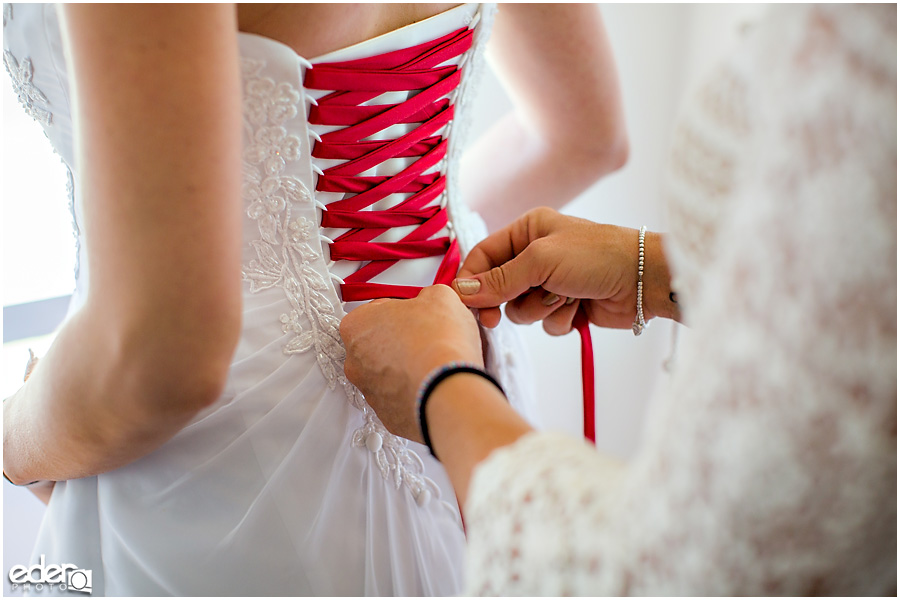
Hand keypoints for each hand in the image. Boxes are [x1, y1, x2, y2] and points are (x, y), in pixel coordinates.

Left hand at [340, 285, 483, 442]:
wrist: (449, 390)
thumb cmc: (438, 344)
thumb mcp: (440, 297)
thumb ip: (428, 295)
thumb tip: (432, 302)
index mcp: (356, 326)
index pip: (374, 311)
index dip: (399, 310)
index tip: (414, 314)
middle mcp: (354, 362)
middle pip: (376, 344)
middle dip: (399, 341)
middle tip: (426, 338)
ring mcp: (369, 391)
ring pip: (386, 374)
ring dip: (405, 367)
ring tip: (434, 362)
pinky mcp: (386, 416)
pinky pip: (399, 398)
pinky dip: (414, 391)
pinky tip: (433, 383)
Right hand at [454, 207, 674, 332]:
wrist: (644, 280)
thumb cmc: (596, 256)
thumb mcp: (541, 260)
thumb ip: (499, 278)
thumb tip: (460, 290)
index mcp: (527, 231)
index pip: (484, 256)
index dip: (471, 280)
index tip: (463, 304)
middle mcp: (536, 255)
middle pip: (498, 287)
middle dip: (506, 300)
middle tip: (495, 319)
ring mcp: (551, 282)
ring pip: (520, 309)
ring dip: (539, 309)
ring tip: (564, 298)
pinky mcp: (566, 306)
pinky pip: (544, 323)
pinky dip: (559, 320)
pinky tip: (578, 308)